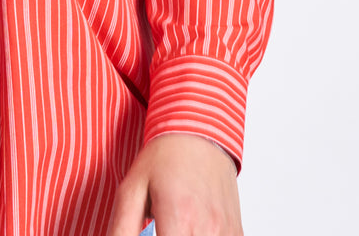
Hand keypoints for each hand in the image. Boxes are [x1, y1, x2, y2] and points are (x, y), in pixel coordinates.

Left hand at [106, 133, 242, 235]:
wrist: (198, 132)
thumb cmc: (164, 157)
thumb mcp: (132, 189)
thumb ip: (121, 228)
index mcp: (179, 219)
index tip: (149, 233)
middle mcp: (207, 229)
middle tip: (160, 227)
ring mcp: (226, 232)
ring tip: (174, 226)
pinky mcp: (237, 233)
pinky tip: (191, 229)